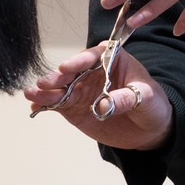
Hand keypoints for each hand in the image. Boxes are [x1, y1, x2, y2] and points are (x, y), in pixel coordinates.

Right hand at [24, 45, 172, 150]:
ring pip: (61, 87)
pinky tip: (35, 105)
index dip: (80, 60)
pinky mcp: (74, 107)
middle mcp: (93, 71)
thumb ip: (126, 98)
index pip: (95, 56)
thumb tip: (104, 105)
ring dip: (46, 90)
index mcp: (112, 59)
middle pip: (72, 71)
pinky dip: (46, 104)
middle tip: (46, 83)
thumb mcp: (146, 97)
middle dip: (58, 77)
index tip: (67, 67)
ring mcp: (81, 88)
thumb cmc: (152, 103)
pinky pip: (58, 103)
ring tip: (32, 93)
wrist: (150, 128)